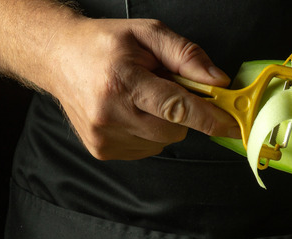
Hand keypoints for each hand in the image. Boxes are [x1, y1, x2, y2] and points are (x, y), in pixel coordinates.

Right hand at [47, 18, 239, 159]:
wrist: (57, 57)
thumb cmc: (104, 44)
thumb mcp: (148, 35)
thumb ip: (187, 56)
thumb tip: (219, 83)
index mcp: (122, 81)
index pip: (176, 108)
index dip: (209, 118)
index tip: (233, 125)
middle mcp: (110, 113)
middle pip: (174, 130)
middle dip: (181, 113)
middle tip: (163, 88)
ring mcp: (104, 136)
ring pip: (162, 142)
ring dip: (163, 123)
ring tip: (140, 97)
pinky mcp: (102, 151)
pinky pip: (146, 149)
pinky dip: (148, 133)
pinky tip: (130, 112)